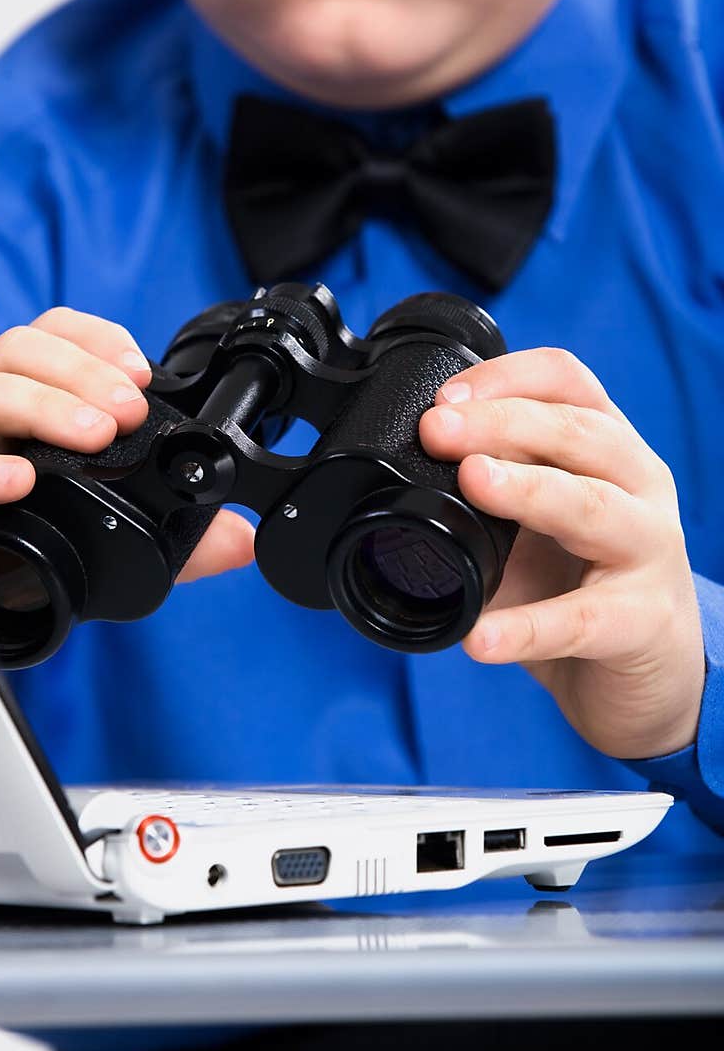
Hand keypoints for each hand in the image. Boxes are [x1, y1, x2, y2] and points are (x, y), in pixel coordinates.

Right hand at [0, 307, 253, 583]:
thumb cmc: (18, 531)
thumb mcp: (103, 527)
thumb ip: (173, 540)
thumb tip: (239, 542)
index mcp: (15, 391)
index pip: (50, 333)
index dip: (97, 340)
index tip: (143, 370)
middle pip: (15, 350)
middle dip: (79, 371)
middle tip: (128, 412)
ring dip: (39, 405)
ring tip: (92, 436)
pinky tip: (16, 481)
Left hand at [419, 347, 704, 760]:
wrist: (654, 673)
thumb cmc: (589, 583)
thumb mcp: (536, 523)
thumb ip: (487, 493)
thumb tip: (397, 478)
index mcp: (608, 447)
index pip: (567, 382)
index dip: (507, 377)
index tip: (445, 396)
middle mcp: (638, 484)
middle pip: (576, 432)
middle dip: (501, 423)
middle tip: (437, 429)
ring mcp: (648, 550)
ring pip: (591, 505)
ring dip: (527, 489)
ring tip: (473, 483)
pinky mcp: (642, 621)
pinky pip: (582, 621)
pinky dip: (527, 628)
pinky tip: (483, 636)